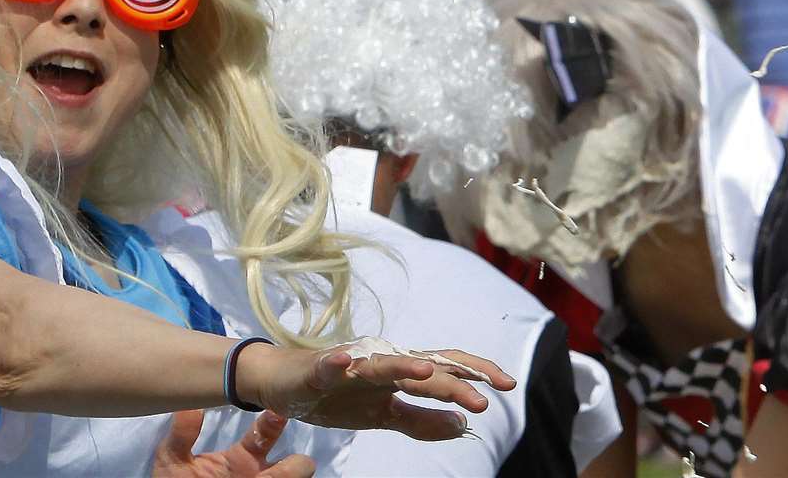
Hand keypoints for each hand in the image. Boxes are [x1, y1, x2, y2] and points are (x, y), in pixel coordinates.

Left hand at [152, 409, 313, 477]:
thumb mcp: (174, 459)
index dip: (274, 423)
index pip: (266, 434)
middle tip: (291, 465)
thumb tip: (192, 408)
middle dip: (297, 465)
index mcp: (242, 457)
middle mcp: (260, 474)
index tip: (277, 413)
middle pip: (294, 466)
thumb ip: (182, 435)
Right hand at [240, 341, 514, 441]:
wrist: (279, 381)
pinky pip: (326, 368)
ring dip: (401, 367)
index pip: (441, 369)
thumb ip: (421, 421)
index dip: (473, 373)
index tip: (508, 384)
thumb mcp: (381, 416)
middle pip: (419, 368)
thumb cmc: (333, 396)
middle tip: (482, 401)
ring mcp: (347, 367)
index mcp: (395, 375)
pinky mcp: (314, 371)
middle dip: (450, 382)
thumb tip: (461, 425)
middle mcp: (377, 364)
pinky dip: (334, 364)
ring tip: (426, 372)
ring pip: (378, 365)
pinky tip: (343, 362)